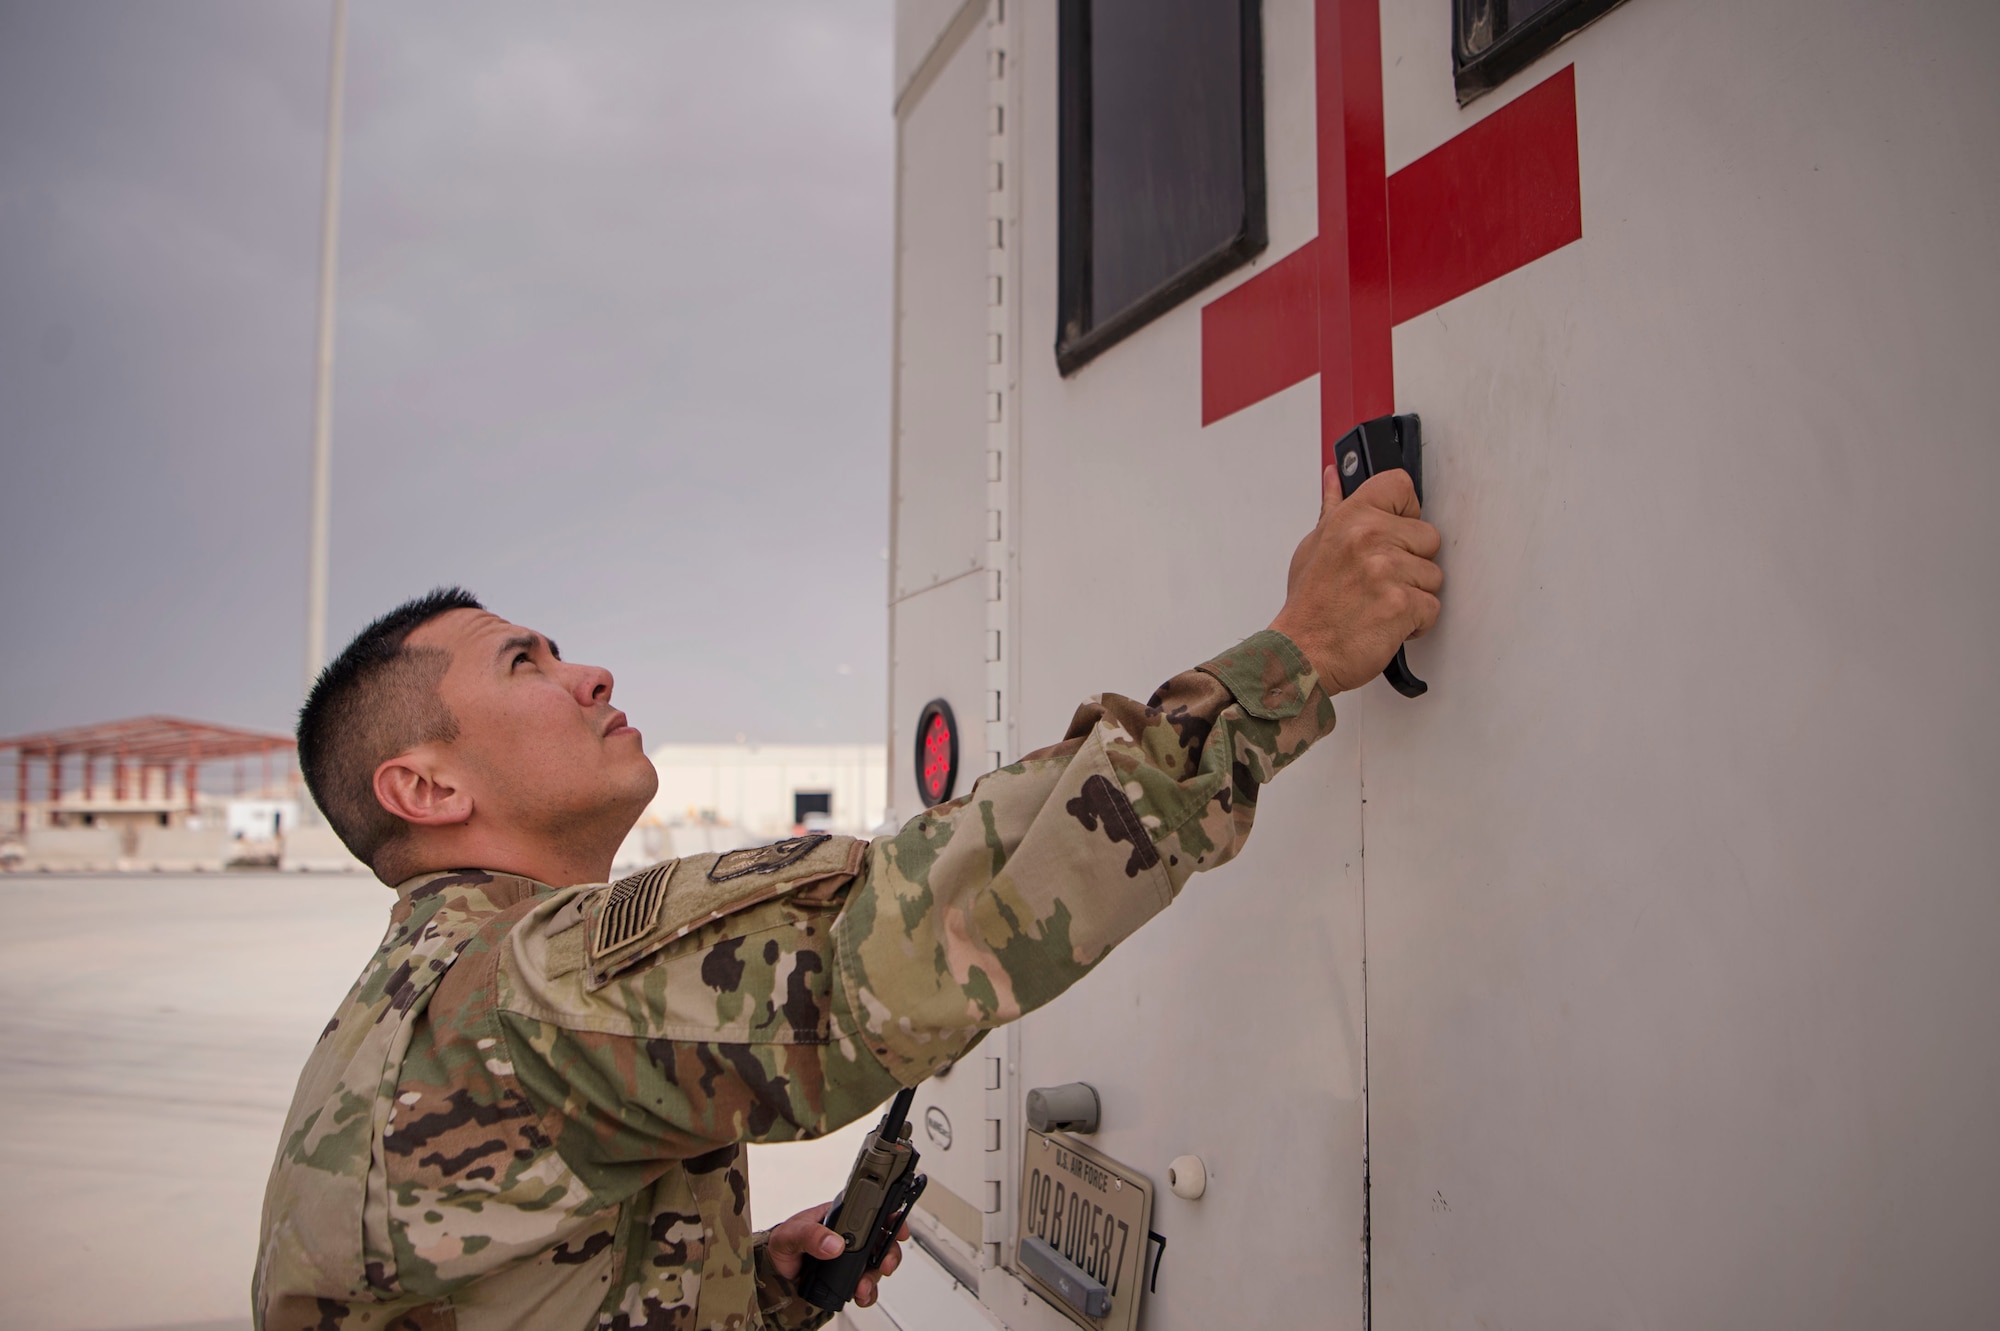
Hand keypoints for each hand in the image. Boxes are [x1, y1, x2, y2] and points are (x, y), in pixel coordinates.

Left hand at [765, 1200, 909, 1308]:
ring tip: (862, 1287)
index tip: (898, 1229)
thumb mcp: (791, 1235)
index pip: (872, 1212)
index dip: (891, 1218)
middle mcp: (850, 1238)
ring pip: (877, 1266)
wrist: (771, 1277)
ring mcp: (851, 1259)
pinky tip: (860, 1296)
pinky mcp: (847, 1279)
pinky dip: (868, 1293)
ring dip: (875, 1278)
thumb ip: (810, 1236)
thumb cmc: (781, 1247)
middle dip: (889, 1253)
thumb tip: (834, 1243)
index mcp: (840, 1218)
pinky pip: (867, 1286)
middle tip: (884, 1264)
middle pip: (882, 1241)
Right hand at [1269, 466, 1442, 693]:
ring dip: (1414, 595)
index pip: (1401, 486)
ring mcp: (1387, 571)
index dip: (1405, 511)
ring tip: (1380, 604)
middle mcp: (1369, 538)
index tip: (1396, 530)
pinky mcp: (1402, 605)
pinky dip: (1416, 622)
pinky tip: (1387, 623)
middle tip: (1379, 580)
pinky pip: (1433, 607)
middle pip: (1428, 537)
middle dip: (1412, 562)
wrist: (1301, 654)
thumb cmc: (1309, 605)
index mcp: (1350, 518)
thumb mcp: (1313, 546)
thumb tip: (1333, 477)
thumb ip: (1333, 508)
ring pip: (1433, 575)